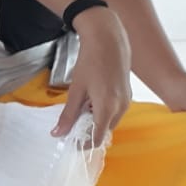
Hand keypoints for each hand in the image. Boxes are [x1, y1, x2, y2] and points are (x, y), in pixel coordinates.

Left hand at [56, 8, 131, 145]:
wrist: (108, 39)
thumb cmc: (91, 61)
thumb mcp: (76, 90)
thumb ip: (68, 115)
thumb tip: (58, 133)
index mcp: (107, 108)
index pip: (97, 138)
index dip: (84, 144)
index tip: (72, 145)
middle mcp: (121, 107)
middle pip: (104, 130)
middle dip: (89, 130)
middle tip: (72, 124)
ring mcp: (127, 100)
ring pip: (110, 120)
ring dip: (96, 119)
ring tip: (82, 106)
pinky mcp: (128, 93)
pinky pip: (115, 110)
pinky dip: (103, 109)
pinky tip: (92, 98)